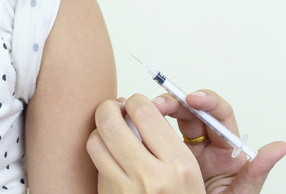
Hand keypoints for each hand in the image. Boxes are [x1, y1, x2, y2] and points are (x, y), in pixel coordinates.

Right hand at [86, 93, 285, 193]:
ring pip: (170, 117)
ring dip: (156, 110)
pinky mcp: (163, 152)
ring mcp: (183, 147)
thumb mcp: (239, 193)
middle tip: (158, 104)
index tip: (193, 99)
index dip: (206, 102)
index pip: (219, 115)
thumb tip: (281, 147)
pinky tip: (131, 121)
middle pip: (191, 110)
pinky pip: (153, 132)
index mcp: (226, 148)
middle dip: (175, 102)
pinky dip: (142, 123)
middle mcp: (205, 143)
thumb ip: (256, 171)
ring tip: (140, 111)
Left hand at [86, 94, 204, 192]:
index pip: (144, 110)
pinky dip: (100, 155)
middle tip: (115, 109)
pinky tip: (111, 156)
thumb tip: (135, 107)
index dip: (136, 101)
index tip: (136, 104)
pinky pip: (95, 166)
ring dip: (100, 132)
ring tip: (110, 133)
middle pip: (110, 121)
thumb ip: (166, 140)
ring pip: (94, 141)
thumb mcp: (191, 173)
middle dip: (109, 108)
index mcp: (178, 165)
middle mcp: (150, 176)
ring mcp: (125, 190)